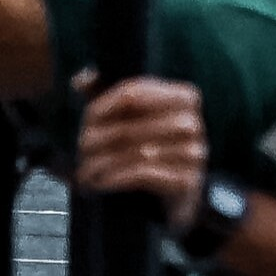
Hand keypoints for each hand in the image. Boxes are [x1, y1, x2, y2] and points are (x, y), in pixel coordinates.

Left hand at [73, 73, 213, 228]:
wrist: (170, 194)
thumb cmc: (144, 144)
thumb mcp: (126, 112)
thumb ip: (103, 90)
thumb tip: (80, 81)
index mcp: (184, 96)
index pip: (132, 92)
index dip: (102, 107)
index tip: (87, 120)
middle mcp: (193, 123)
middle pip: (129, 125)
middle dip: (98, 139)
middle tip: (80, 149)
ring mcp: (195, 153)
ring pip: (135, 151)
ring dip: (103, 162)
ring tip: (85, 169)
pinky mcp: (188, 181)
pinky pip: (144, 174)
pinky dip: (117, 177)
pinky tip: (101, 182)